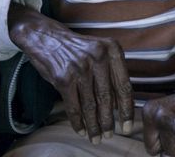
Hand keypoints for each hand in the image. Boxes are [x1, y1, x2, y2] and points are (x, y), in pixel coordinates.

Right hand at [7, 5, 133, 142]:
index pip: (124, 85)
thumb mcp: (99, 51)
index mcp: (112, 49)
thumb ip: (111, 72)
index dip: (127, 109)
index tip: (127, 125)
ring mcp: (80, 68)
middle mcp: (98, 57)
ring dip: (94, 125)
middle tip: (110, 134)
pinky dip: (77, 121)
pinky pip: (74, 106)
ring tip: (96, 137)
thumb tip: (121, 104)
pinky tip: (81, 129)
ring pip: (90, 105)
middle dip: (109, 121)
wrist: (46, 37)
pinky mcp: (63, 78)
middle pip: (107, 97)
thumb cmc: (75, 48)